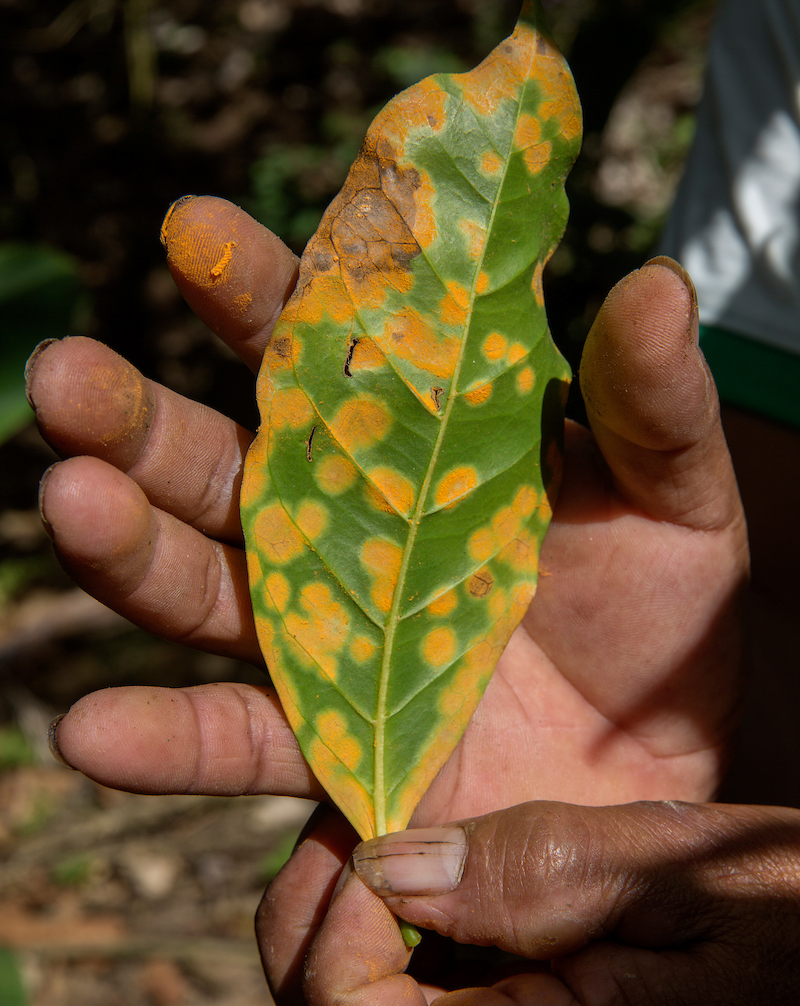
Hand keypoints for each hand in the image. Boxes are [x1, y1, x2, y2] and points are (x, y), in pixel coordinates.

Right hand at [27, 196, 745, 814]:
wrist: (653, 776)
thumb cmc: (667, 626)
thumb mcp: (683, 507)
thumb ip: (654, 409)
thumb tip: (657, 280)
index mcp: (417, 449)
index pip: (322, 351)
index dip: (258, 291)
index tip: (196, 230)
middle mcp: (344, 533)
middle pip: (223, 466)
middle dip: (141, 419)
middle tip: (64, 373)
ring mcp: (321, 640)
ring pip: (202, 588)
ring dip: (128, 550)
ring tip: (69, 503)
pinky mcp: (324, 749)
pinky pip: (235, 742)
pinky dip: (164, 740)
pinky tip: (90, 729)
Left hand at [259, 798, 799, 1005]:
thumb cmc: (781, 909)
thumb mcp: (675, 866)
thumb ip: (536, 873)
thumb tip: (386, 867)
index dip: (334, 946)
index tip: (366, 848)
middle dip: (312, 938)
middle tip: (344, 833)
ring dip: (343, 940)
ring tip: (373, 846)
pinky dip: (395, 946)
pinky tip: (427, 878)